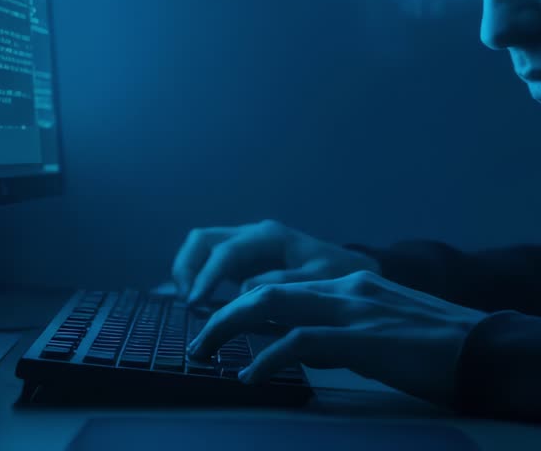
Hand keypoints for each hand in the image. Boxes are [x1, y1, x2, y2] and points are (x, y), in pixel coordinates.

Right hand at [170, 220, 380, 304]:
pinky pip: (209, 261)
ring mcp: (245, 245)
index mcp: (270, 237)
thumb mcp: (319, 279)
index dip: (207, 277)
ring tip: (193, 306)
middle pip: (202, 240)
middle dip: (187, 270)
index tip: (197, 305)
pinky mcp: (243, 260)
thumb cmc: (339, 274)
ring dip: (188, 273)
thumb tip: (245, 289)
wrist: (352, 270)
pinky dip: (198, 279)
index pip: (226, 252)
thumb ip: (283, 283)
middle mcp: (253, 234)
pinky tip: (203, 305)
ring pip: (200, 247)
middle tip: (190, 305)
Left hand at [186, 270, 486, 407]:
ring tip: (205, 352)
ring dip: (229, 328)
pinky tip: (251, 376)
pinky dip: (268, 358)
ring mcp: (355, 309)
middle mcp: (349, 286)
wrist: (489, 349)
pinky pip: (299, 342)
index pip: (284, 284)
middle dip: (222, 312)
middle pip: (266, 290)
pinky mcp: (362, 338)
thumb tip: (313, 349)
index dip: (243, 303)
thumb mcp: (388, 329)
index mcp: (355, 282)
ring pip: (271, 305)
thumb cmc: (445, 348)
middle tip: (198, 339)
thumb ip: (349, 331)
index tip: (217, 324)